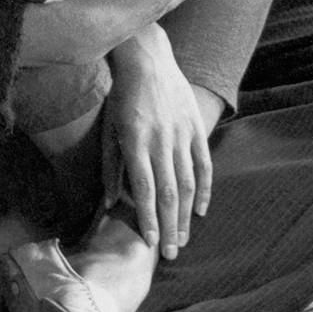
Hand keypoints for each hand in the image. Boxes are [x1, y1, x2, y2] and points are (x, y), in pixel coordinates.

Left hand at [104, 26, 212, 259]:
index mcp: (135, 142)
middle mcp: (161, 140)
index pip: (144, 190)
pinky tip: (200, 210)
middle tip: (170, 253)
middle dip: (169, 226)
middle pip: (168, 193)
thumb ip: (110, 167)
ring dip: (185, 215)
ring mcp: (181, 134)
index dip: (147, 218)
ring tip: (183, 238)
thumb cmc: (121, 96)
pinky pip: (203, 164)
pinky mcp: (195, 127)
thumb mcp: (108, 129)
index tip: (148, 242)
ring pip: (187, 183)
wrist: (148, 59)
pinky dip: (204, 189)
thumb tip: (111, 202)